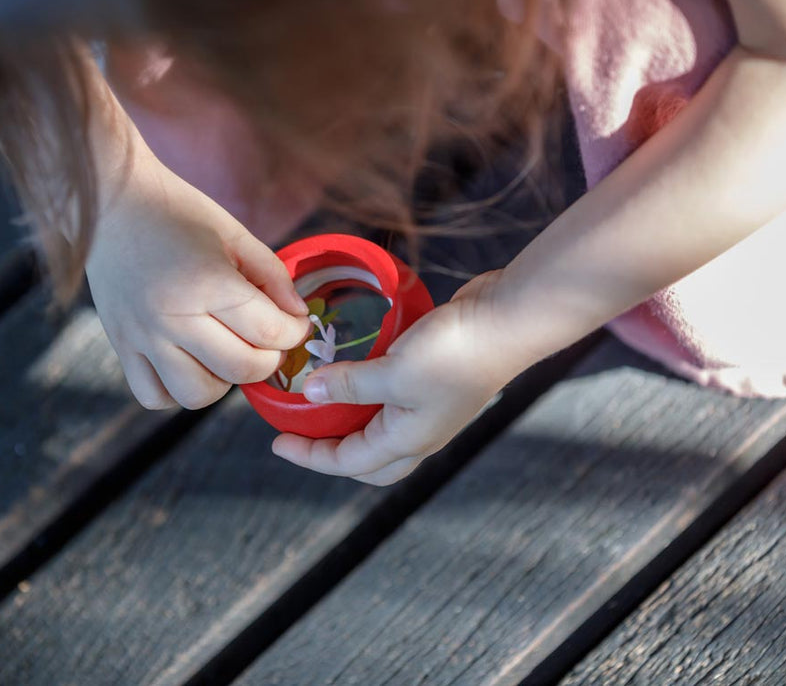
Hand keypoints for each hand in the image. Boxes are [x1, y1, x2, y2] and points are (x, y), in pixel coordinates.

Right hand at [87, 153, 311, 409]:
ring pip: (197, 395)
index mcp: (206, 282)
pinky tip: (190, 363)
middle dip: (269, 359)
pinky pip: (154, 396)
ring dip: (224, 381)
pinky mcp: (120, 347)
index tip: (296, 323)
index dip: (295, 332)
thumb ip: (274, 277)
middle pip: (240, 369)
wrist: (109, 203)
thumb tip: (298, 317)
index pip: (269, 331)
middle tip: (270, 341)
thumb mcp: (235, 234)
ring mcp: (142, 337)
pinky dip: (177, 390)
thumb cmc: (177, 213)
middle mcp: (171, 317)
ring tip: (226, 353)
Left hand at [272, 273, 525, 484]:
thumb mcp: (393, 371)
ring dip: (351, 425)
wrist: (508, 321)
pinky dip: (369, 397)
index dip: (309, 457)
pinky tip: (357, 372)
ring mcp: (431, 410)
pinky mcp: (437, 384)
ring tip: (323, 404)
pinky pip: (393, 402)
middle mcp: (420, 434)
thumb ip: (350, 384)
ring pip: (381, 432)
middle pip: (369, 462)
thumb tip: (310, 391)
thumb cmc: (455, 352)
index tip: (277, 442)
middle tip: (301, 433)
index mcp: (408, 441)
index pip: (348, 463)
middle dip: (332, 454)